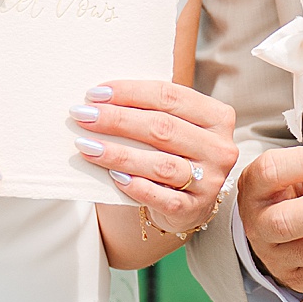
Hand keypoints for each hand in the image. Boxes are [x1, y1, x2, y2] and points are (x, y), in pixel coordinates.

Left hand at [70, 81, 238, 238]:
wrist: (187, 201)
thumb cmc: (174, 153)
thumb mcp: (174, 125)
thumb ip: (150, 109)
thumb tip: (99, 98)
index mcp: (218, 117)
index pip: (171, 96)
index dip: (130, 92)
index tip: (95, 93)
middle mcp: (220, 148)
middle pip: (163, 128)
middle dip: (117, 119)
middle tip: (82, 115)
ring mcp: (210, 181)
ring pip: (160, 164)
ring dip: (118, 153)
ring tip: (86, 145)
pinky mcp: (194, 209)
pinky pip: (161, 197)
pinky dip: (135, 186)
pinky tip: (113, 176)